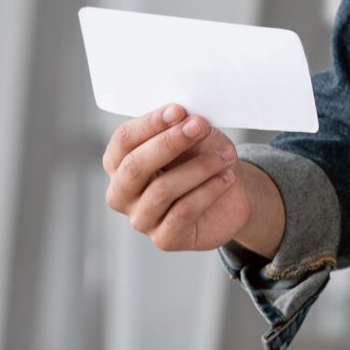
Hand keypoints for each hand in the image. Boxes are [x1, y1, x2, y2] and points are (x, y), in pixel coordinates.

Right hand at [102, 106, 264, 253]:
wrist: (230, 194)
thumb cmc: (202, 159)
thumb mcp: (193, 136)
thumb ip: (182, 125)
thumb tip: (183, 116)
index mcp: (119, 163)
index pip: (123, 141)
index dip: (150, 123)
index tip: (179, 110)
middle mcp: (122, 194)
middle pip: (134, 167)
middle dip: (170, 143)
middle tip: (200, 127)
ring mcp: (141, 219)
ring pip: (162, 190)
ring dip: (198, 168)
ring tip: (224, 156)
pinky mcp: (164, 239)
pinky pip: (183, 211)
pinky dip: (208, 190)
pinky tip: (226, 178)